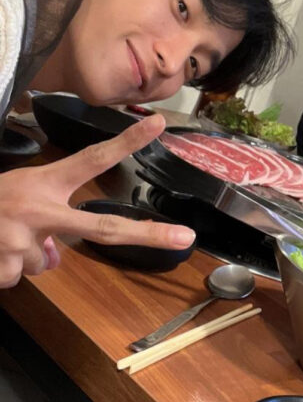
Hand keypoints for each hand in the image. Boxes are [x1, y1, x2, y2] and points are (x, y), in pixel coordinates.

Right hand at [0, 115, 194, 288]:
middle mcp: (41, 210)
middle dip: (149, 235)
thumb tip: (56, 257)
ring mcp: (25, 239)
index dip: (127, 142)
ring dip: (24, 257)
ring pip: (45, 263)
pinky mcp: (7, 265)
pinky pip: (19, 277)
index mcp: (45, 184)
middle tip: (185, 237)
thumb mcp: (17, 197)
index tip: (160, 124)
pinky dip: (3, 271)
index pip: (93, 158)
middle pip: (104, 227)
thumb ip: (44, 221)